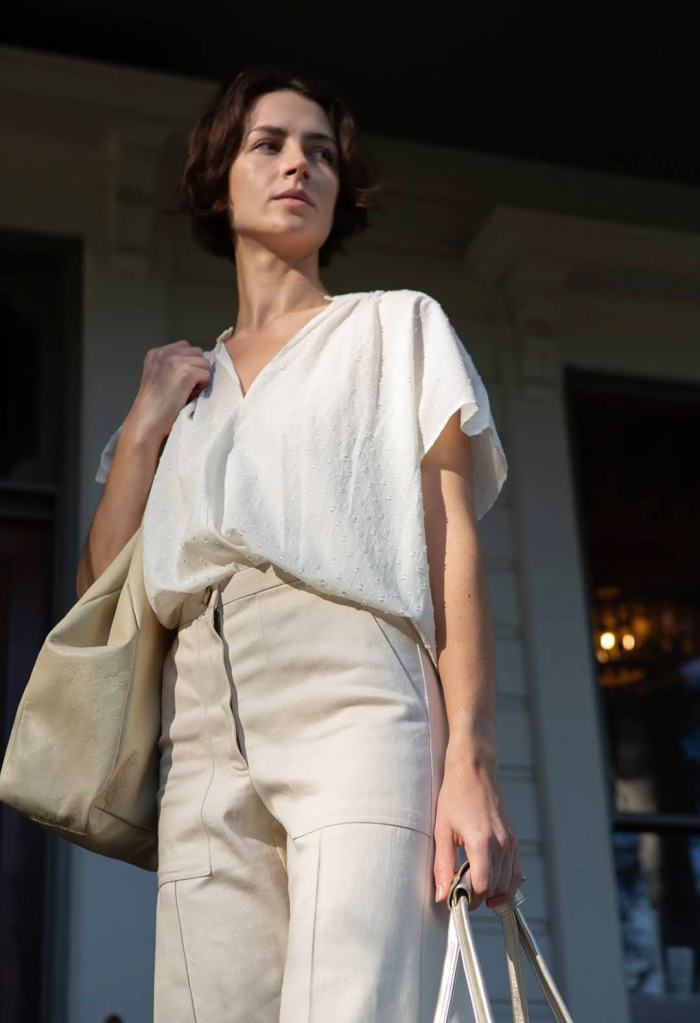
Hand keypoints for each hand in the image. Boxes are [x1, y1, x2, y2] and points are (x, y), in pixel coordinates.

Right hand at [127, 340, 212, 442]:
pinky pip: (206, 374)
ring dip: (201, 377)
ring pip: (204, 363)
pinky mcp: (186, 371)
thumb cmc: (154, 407)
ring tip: (188, 392)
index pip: (185, 347)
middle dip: (197, 368)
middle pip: (197, 352)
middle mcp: (164, 352)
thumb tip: (200, 366)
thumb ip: (174, 367)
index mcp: (156, 353)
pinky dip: (203, 386)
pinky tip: (190, 395)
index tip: (183, 380)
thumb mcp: (160, 378)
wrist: (147, 421)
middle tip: (188, 387)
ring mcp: (175, 360)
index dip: (190, 363)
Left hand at [433, 753, 523, 910]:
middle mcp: (501, 843)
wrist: (473, 771)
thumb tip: (442, 895)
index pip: (483, 886)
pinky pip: (516, 872)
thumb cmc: (455, 796)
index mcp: (481, 841)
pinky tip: (492, 885)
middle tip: (460, 892)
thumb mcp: (442, 830)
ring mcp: (510, 842)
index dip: (470, 899)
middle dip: (478, 896)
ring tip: (472, 885)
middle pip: (495, 887)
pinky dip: (507, 884)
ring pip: (507, 883)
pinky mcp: (513, 840)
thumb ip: (443, 866)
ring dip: (491, 891)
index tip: (457, 900)